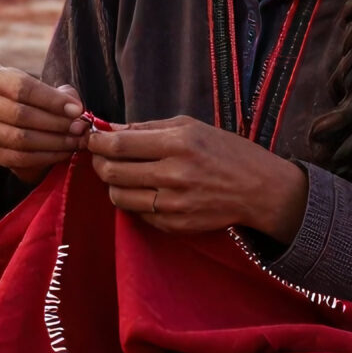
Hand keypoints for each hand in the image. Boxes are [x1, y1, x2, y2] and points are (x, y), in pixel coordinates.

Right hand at [0, 68, 91, 184]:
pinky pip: (21, 158)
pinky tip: (65, 152)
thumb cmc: (40, 103)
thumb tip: (75, 110)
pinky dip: (46, 156)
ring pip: (21, 138)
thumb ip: (65, 96)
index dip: (52, 100)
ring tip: (76, 140)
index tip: (77, 109)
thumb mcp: (51, 91)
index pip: (23, 88)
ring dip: (54, 141)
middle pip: (21, 114)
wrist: (25, 125)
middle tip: (79, 128)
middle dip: (55, 122)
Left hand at [84, 115, 309, 237]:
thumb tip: (110, 129)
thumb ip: (147, 128)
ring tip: (121, 175)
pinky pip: (137, 214)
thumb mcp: (190, 127)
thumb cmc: (225, 151)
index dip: (97, 142)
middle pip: (113, 172)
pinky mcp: (175, 225)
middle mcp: (174, 175)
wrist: (259, 189)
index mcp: (178, 144)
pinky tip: (144, 191)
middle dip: (99, 163)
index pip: (119, 145)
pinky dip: (133, 202)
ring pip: (119, 197)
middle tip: (101, 157)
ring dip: (112, 185)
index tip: (92, 139)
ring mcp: (174, 204)